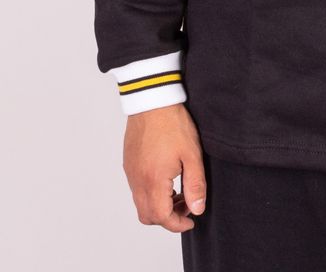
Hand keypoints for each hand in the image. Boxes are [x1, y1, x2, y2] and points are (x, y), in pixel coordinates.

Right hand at [122, 103, 205, 232]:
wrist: (153, 100)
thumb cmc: (173, 124)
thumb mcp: (192, 154)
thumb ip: (195, 184)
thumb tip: (197, 209)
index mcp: (153, 180)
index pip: (161, 217)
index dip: (177, 224)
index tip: (191, 219)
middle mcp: (137, 180)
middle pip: (147, 215)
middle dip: (168, 217)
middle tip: (186, 204)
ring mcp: (131, 172)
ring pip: (140, 203)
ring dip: (159, 204)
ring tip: (179, 190)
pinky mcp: (129, 163)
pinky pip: (136, 188)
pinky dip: (151, 193)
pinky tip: (167, 178)